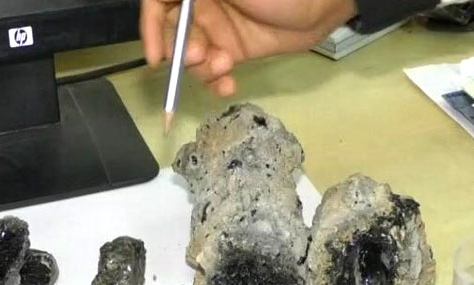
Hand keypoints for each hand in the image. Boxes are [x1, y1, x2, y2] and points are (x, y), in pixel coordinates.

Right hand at [141, 0, 356, 95]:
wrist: (322, 6)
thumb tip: (164, 2)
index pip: (159, 4)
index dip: (151, 28)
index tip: (156, 56)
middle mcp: (202, 5)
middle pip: (172, 32)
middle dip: (181, 49)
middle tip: (201, 55)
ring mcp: (218, 30)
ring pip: (192, 57)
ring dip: (201, 69)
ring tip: (224, 66)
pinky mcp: (234, 52)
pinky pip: (214, 72)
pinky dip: (216, 83)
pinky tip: (228, 86)